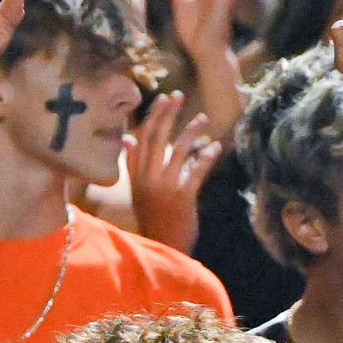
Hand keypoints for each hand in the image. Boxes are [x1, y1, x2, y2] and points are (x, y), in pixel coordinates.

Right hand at [127, 90, 221, 252]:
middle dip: (168, 114)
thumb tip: (127, 138)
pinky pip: (196, 171)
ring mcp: (165, 187)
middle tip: (179, 96)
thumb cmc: (154, 218)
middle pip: (157, 138)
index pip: (142, 138)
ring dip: (192, 132)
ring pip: (177, 151)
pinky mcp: (182, 197)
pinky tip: (215, 147)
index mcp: (137, 176)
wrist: (163, 247)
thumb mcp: (138, 191)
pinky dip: (206, 157)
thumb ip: (133, 165)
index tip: (163, 99)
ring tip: (203, 118)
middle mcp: (148, 178)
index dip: (153, 116)